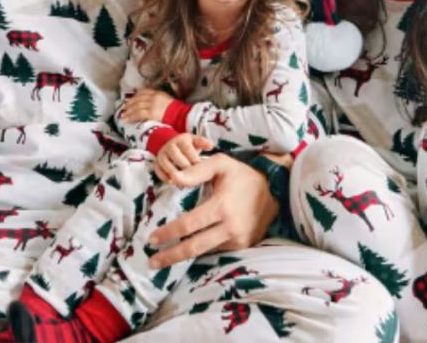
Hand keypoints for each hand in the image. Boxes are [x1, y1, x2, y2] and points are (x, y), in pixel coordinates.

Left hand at [120, 88, 174, 123]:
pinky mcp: (151, 112)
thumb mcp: (168, 101)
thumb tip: (152, 106)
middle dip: (130, 104)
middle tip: (124, 108)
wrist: (183, 116)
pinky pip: (138, 114)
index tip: (130, 100)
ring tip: (123, 115)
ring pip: (136, 106)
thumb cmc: (178, 112)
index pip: (143, 92)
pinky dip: (131, 117)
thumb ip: (160, 101)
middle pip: (138, 99)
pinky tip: (126, 120)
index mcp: (158, 93)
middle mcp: (153, 97)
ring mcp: (152, 104)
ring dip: (128, 111)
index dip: (135, 96)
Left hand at [146, 154, 278, 268]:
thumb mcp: (221, 164)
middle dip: (170, 256)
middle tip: (152, 262)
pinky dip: (201, 252)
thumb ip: (196, 170)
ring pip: (205, 252)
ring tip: (165, 257)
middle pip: (194, 248)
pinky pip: (217, 251)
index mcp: (221, 207)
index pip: (188, 225)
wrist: (275, 190)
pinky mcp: (243, 246)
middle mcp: (230, 228)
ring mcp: (238, 240)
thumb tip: (172, 178)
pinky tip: (187, 251)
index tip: (151, 239)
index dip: (168, 233)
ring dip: (184, 257)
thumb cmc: (243, 175)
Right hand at [155, 133, 212, 183]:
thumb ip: (203, 143)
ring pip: (166, 164)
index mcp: (181, 139)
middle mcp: (169, 145)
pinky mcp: (156, 163)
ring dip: (175, 173)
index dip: (194, 159)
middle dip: (185, 167)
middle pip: (176, 157)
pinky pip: (158, 171)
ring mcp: (161, 154)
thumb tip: (211, 146)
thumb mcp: (195, 141)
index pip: (187, 149)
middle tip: (193, 175)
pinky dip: (165, 177)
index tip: (200, 167)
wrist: (172, 146)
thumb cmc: (187, 146)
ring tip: (184, 180)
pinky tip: (174, 182)